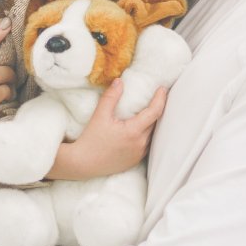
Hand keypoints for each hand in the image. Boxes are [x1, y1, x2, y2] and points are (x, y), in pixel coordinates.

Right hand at [48, 83, 166, 180]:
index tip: (162, 89)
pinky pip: (145, 145)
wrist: (83, 164)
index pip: (154, 112)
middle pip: (155, 123)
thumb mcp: (99, 116)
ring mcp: (138, 154)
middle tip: (157, 97)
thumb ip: (111, 97)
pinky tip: (139, 129)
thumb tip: (119, 81)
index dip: (160, 99)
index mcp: (134, 131)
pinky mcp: (134, 161)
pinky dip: (145, 135)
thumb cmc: (91, 140)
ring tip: (149, 112)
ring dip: (151, 123)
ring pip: (151, 135)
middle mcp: (140, 144)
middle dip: (157, 110)